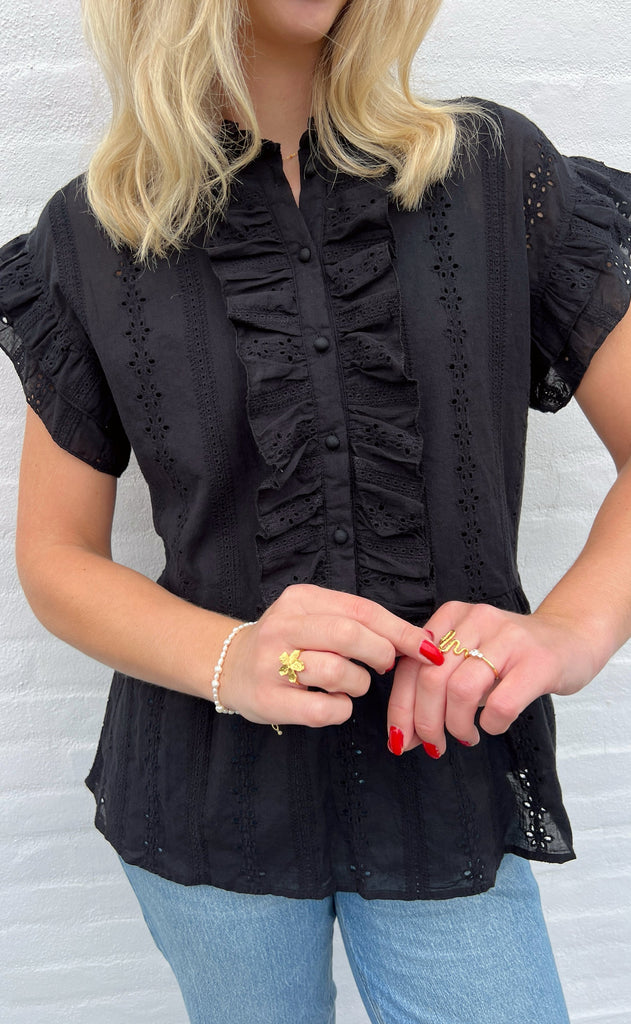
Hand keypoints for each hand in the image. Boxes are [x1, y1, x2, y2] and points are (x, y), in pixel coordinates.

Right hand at [218, 584, 442, 727]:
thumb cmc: (287, 642)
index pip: (361, 609)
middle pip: (349, 635)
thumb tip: (416, 640)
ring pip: (337, 672)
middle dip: (379, 654)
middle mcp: (282, 626)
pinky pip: (322, 709)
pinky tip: (335, 704)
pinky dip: (340, 710)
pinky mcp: (268, 700)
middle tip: (384, 665)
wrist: (230, 665)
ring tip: (351, 684)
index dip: (400, 630)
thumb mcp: (315, 617)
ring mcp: (271, 664)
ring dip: (358, 684)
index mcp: (300, 600)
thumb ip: (357, 622)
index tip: (427, 648)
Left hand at [386, 601, 603, 756]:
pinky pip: (501, 703)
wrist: (571, 638)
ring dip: (456, 725)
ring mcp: (508, 639)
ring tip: (466, 736)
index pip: (410, 665)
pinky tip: (493, 725)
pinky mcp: (537, 662)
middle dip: (425, 723)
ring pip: (461, 691)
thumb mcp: (467, 657)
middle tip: (434, 745)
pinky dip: (491, 724)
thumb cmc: (511, 657)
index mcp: (451, 616)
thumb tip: (403, 735)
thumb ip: (434, 684)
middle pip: (431, 679)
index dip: (400, 708)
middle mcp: (476, 621)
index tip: (400, 739)